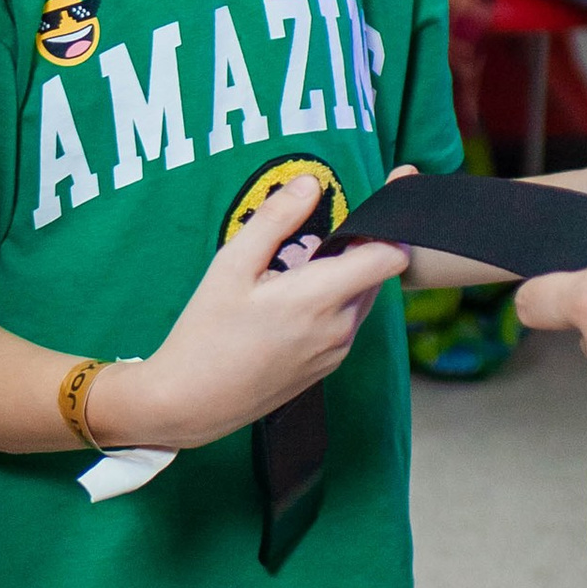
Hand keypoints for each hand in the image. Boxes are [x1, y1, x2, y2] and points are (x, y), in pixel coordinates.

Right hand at [96, 171, 406, 448]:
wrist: (191, 404)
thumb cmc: (205, 333)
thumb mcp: (230, 266)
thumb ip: (274, 221)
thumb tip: (310, 184)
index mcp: (320, 298)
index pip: (391, 256)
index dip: (395, 220)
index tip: (391, 190)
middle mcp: (340, 328)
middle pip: (376, 271)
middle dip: (356, 244)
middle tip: (308, 234)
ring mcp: (336, 351)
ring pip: (361, 296)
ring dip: (343, 273)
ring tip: (290, 271)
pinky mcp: (327, 366)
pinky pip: (346, 320)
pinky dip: (332, 299)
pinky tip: (287, 302)